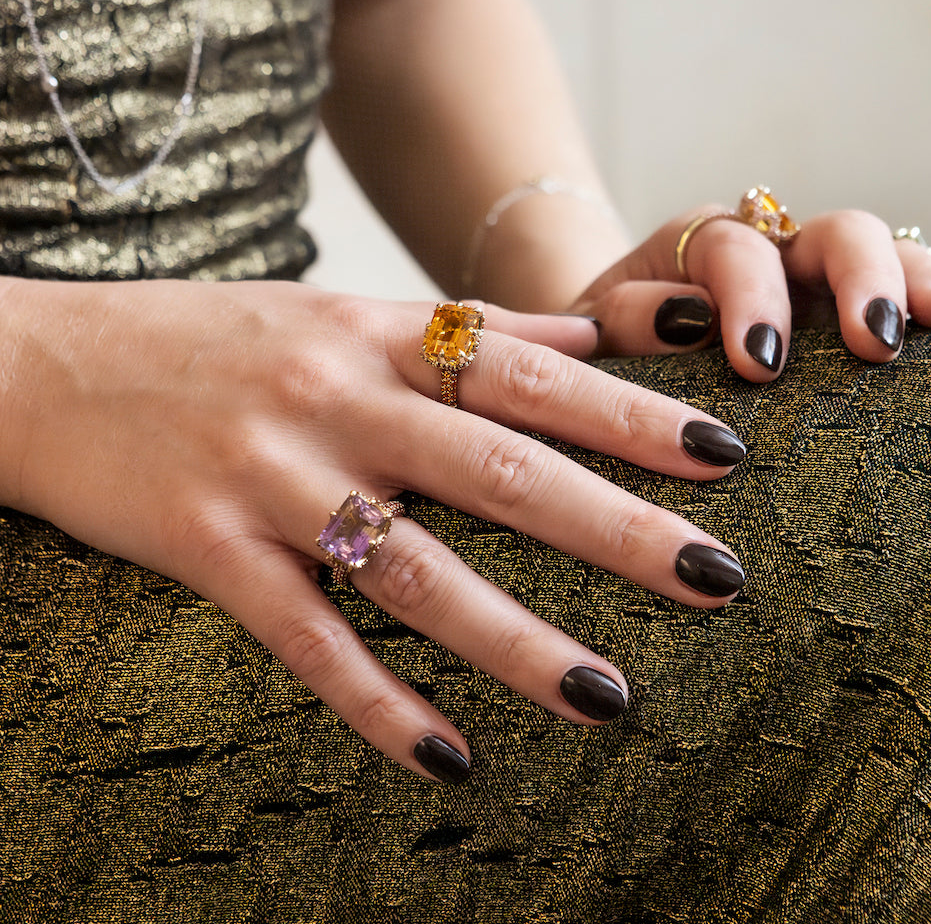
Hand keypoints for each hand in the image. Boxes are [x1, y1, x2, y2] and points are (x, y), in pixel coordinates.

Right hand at [0, 278, 746, 782]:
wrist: (49, 360)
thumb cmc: (216, 338)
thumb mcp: (347, 312)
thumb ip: (471, 328)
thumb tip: (589, 337)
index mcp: (379, 340)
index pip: (530, 376)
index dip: (630, 417)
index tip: (722, 456)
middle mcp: (339, 404)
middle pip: (498, 471)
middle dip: (615, 529)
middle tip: (717, 579)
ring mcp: (273, 480)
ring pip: (413, 570)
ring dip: (517, 640)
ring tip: (609, 697)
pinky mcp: (209, 549)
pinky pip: (305, 639)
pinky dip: (376, 703)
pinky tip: (448, 758)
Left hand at [569, 202, 930, 381]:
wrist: (611, 341)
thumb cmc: (604, 339)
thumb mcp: (595, 329)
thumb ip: (626, 317)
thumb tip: (685, 319)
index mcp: (695, 244)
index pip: (735, 250)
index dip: (752, 299)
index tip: (760, 363)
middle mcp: (764, 246)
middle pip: (831, 232)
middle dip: (857, 281)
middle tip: (872, 343)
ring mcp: (808, 275)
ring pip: (878, 249)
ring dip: (910, 280)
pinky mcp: (834, 306)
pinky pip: (892, 287)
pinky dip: (922, 296)